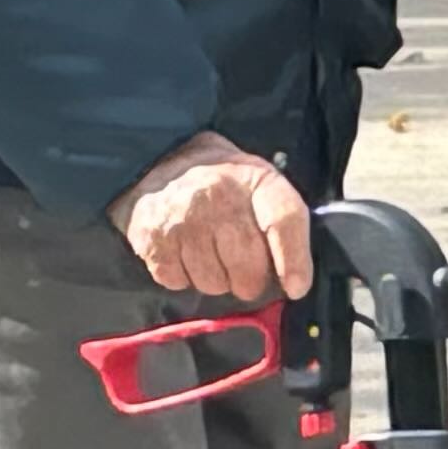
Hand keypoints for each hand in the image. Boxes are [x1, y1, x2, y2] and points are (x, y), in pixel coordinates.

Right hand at [114, 131, 313, 302]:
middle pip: (248, 266)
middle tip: (245, 272)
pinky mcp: (151, 236)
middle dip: (251, 281)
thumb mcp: (261, 185)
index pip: (284, 220)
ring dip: (217, 281)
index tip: (296, 288)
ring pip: (213, 282)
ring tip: (211, 255)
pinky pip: (178, 282)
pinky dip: (184, 278)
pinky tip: (185, 254)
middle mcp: (217, 194)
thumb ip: (283, 224)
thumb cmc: (225, 183)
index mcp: (255, 179)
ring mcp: (182, 216)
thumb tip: (295, 284)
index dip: (294, 260)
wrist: (162, 160)